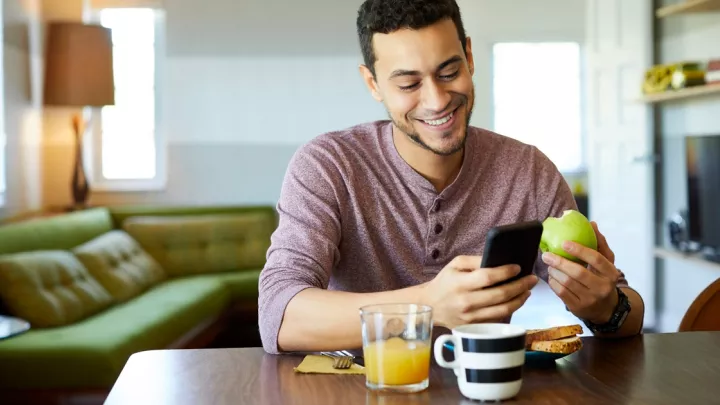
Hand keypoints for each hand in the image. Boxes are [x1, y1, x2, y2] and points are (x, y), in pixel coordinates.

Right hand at [421, 255, 537, 328]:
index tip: (518, 267)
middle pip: (500, 295)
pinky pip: (498, 318)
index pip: (488, 277)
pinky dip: (510, 309)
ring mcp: (471, 317)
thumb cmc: (445, 281)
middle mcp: (466, 302)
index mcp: (460, 283)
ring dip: (520, 299)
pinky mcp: (475, 326)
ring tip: (528, 290)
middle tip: (532, 279)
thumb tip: (498, 260)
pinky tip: (516, 300)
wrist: (431, 305)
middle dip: (520, 286)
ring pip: (503, 310)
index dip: (505, 272)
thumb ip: (475, 260)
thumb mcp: (455, 264)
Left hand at [542, 221, 618, 323]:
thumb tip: (592, 224)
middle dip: (559, 262)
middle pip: (578, 273)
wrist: (605, 308)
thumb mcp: (607, 262)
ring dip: (554, 272)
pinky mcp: (578, 308)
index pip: (596, 259)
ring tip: (550, 264)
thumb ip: (600, 243)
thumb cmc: (603, 279)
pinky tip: (552, 276)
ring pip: (567, 283)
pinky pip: (561, 293)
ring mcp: (590, 300)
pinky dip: (553, 282)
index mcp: (611, 273)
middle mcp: (602, 288)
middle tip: (547, 255)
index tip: (564, 242)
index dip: (579, 250)